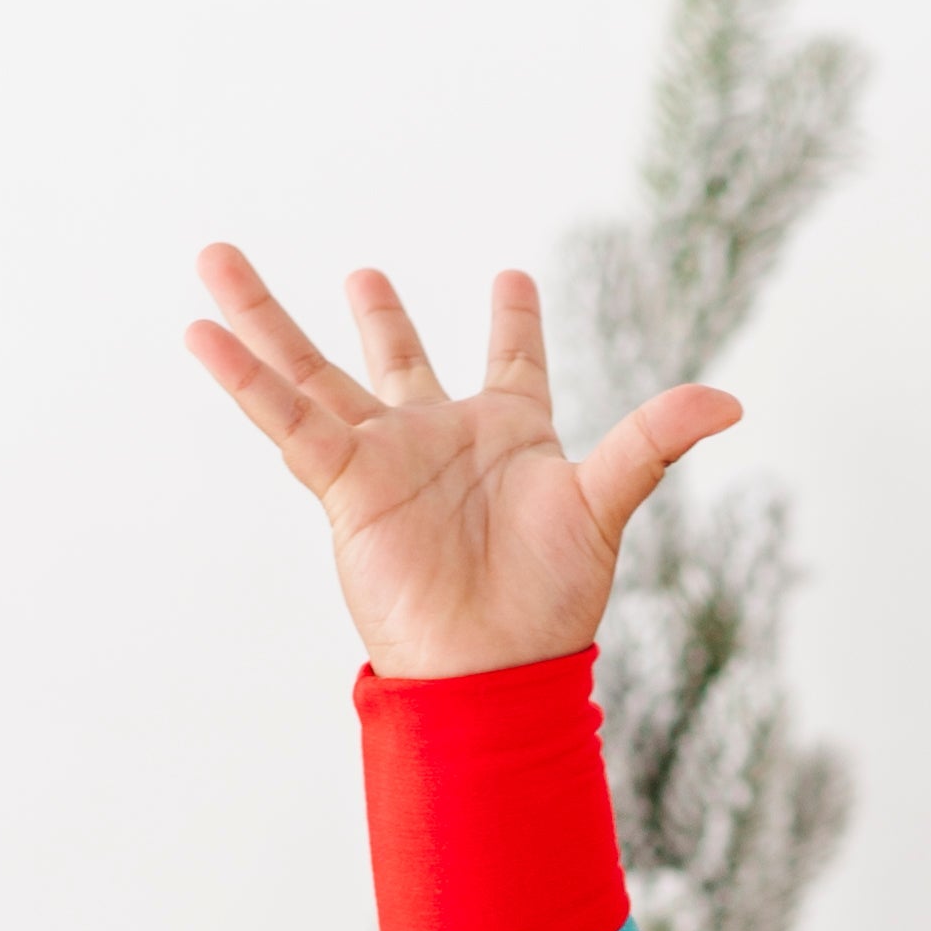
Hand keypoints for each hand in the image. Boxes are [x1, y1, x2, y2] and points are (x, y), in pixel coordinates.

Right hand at [185, 246, 738, 679]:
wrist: (492, 672)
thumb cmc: (552, 602)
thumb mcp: (606, 503)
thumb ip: (654, 441)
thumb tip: (730, 400)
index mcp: (509, 436)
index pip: (512, 363)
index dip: (514, 324)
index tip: (512, 276)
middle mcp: (440, 441)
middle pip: (395, 356)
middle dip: (376, 313)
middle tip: (361, 270)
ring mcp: (385, 460)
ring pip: (314, 373)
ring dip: (264, 318)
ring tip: (216, 258)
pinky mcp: (346, 486)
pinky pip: (288, 422)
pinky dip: (245, 379)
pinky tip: (200, 334)